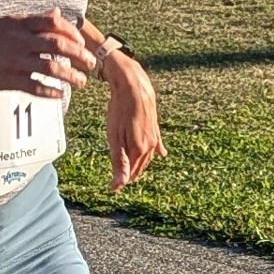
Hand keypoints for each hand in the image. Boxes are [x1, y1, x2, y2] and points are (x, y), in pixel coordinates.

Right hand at [0, 9, 95, 95]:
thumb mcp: (5, 22)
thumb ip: (32, 19)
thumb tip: (56, 13)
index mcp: (18, 23)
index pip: (54, 23)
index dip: (73, 33)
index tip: (82, 42)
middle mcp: (18, 40)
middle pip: (58, 45)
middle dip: (80, 55)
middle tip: (91, 64)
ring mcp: (12, 60)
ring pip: (50, 68)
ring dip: (70, 76)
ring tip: (81, 82)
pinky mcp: (5, 79)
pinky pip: (34, 86)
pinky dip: (51, 92)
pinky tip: (60, 96)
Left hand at [105, 56, 165, 189]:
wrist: (133, 85)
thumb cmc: (120, 110)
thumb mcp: (114, 138)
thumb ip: (118, 163)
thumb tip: (118, 186)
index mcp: (139, 150)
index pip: (130, 173)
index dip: (121, 181)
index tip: (111, 188)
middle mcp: (150, 146)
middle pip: (139, 166)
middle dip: (130, 174)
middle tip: (119, 182)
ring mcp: (154, 136)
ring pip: (147, 156)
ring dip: (140, 164)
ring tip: (133, 173)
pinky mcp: (155, 126)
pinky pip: (157, 143)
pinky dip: (157, 150)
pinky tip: (163, 154)